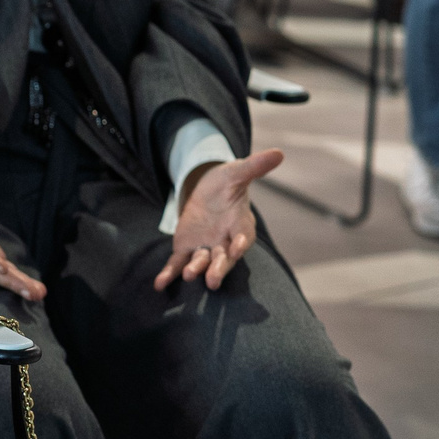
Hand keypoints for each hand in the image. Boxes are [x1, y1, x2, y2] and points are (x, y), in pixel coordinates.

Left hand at [154, 148, 284, 291]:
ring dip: (196, 269)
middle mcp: (225, 241)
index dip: (241, 243)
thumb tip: (278, 153)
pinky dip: (169, 274)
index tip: (238, 248)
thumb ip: (254, 166)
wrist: (207, 191)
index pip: (243, 236)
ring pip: (201, 262)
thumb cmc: (226, 183)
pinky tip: (159, 285)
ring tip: (190, 276)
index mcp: (240, 224)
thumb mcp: (236, 172)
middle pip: (223, 258)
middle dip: (218, 268)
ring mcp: (205, 247)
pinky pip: (177, 263)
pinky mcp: (186, 249)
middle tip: (213, 280)